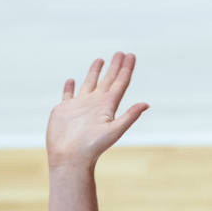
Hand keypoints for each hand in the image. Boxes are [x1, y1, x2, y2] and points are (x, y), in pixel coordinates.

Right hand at [46, 51, 148, 169]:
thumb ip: (129, 116)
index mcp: (107, 107)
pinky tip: (71, 80)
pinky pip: (68, 94)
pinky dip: (70, 87)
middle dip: (115, 67)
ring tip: (101, 60)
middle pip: (108, 81)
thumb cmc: (92, 147)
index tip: (131, 55)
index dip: (126, 69)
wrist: (70, 157)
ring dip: (95, 72)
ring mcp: (80, 106)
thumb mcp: (114, 130)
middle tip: (121, 53)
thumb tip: (146, 104)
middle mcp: (95, 104)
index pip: (120, 84)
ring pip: (89, 84)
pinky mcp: (65, 109)